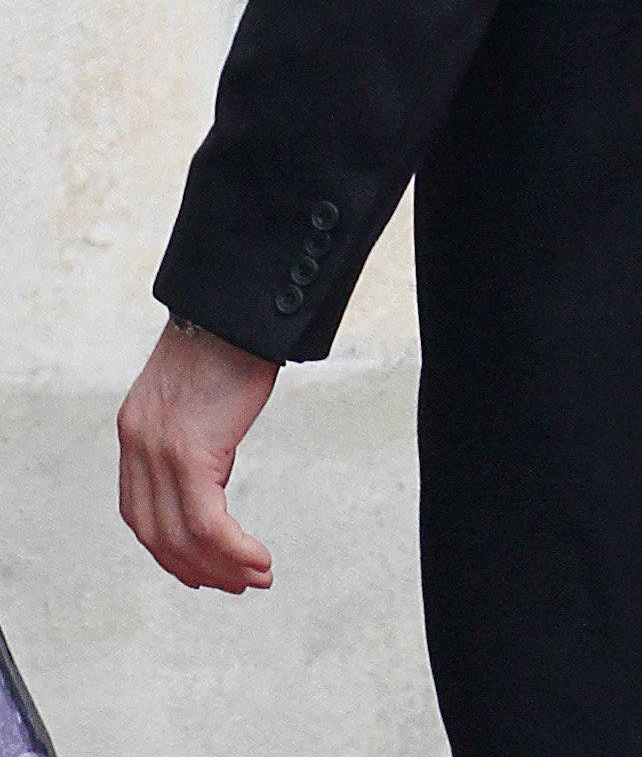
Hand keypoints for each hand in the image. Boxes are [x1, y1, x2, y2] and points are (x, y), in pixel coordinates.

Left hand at [117, 320, 278, 592]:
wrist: (234, 307)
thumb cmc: (227, 339)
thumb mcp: (195, 393)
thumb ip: (193, 432)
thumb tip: (214, 463)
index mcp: (136, 431)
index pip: (141, 513)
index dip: (169, 549)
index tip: (202, 568)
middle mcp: (138, 446)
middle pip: (156, 534)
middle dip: (197, 568)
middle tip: (235, 583)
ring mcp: (159, 451)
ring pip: (181, 538)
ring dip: (221, 567)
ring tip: (254, 577)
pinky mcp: (190, 453)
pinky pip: (206, 524)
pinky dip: (233, 550)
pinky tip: (257, 557)